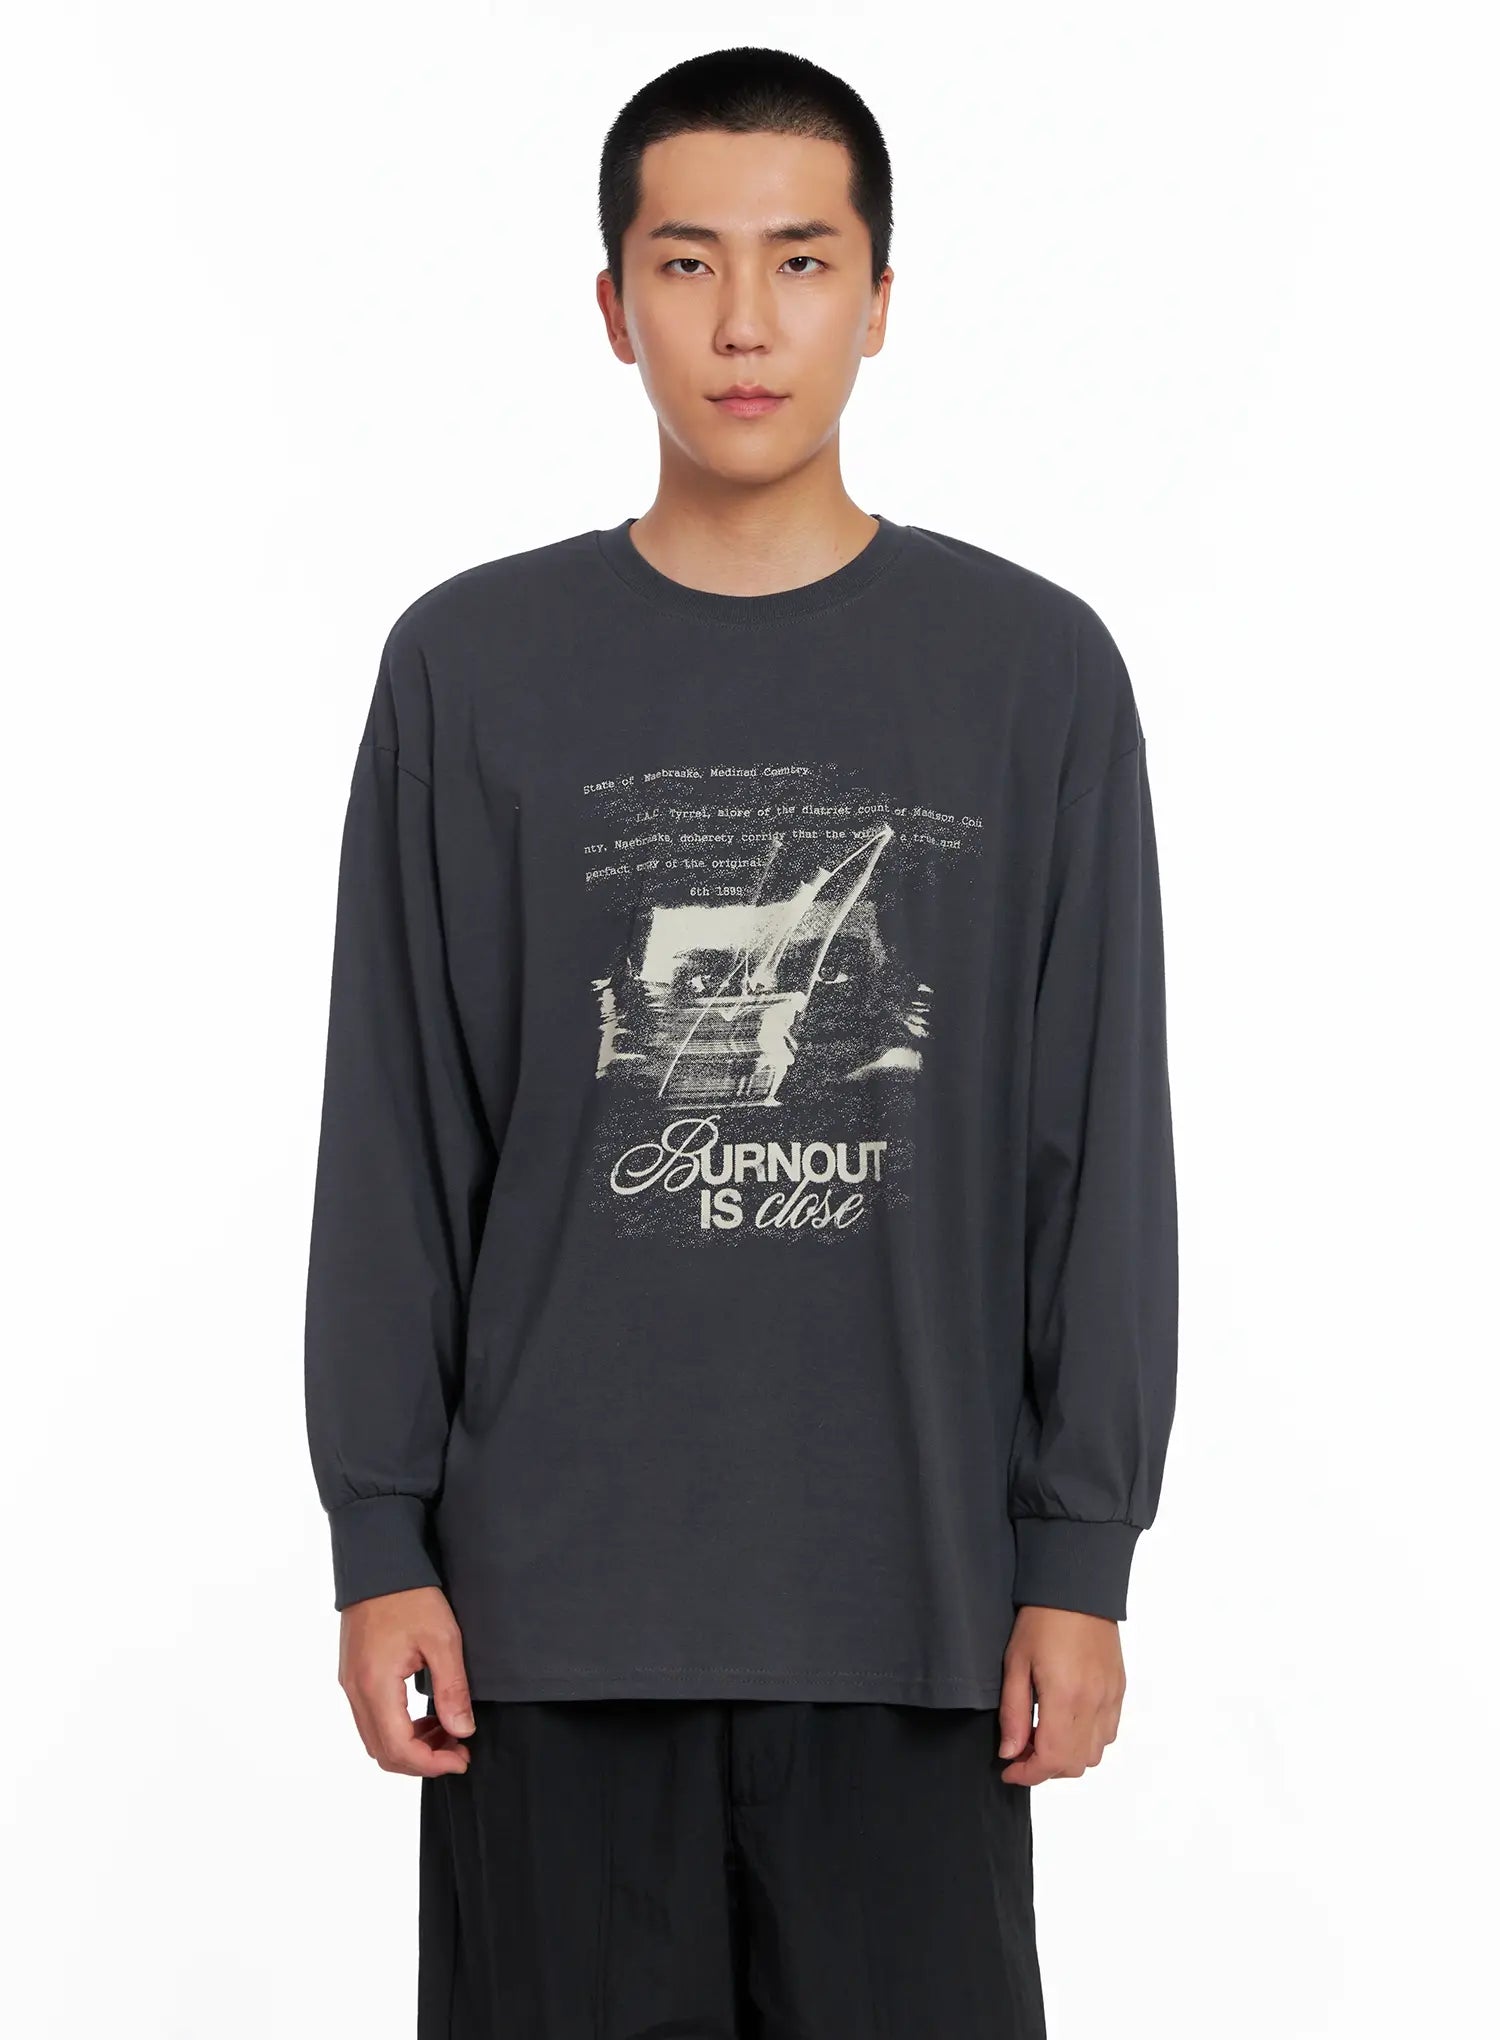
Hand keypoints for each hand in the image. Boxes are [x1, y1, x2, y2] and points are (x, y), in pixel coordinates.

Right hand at [338, 1584, 474, 1777]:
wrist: (379, 1563)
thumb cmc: (410, 1596)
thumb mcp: (443, 1639)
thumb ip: (452, 1689)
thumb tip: (462, 1731)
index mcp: (375, 1684)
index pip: (399, 1748)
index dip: (432, 1764)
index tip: (462, 1758)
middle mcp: (355, 1691)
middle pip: (383, 1752)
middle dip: (422, 1760)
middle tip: (458, 1749)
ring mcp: (350, 1684)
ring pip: (375, 1739)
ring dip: (410, 1746)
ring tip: (447, 1732)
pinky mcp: (353, 1676)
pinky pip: (371, 1719)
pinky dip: (398, 1729)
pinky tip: (425, 1717)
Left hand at [996, 1604, 1124, 1785]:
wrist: (1076, 1588)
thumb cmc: (1041, 1619)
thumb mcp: (1015, 1663)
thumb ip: (1013, 1713)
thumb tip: (1010, 1752)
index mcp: (1065, 1697)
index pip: (1051, 1760)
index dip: (1027, 1774)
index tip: (1009, 1770)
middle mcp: (1094, 1703)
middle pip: (1074, 1764)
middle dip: (1045, 1768)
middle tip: (1021, 1751)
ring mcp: (1111, 1697)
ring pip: (1094, 1754)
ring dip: (1067, 1756)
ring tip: (1042, 1736)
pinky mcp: (1119, 1689)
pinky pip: (1108, 1733)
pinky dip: (1087, 1740)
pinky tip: (1066, 1722)